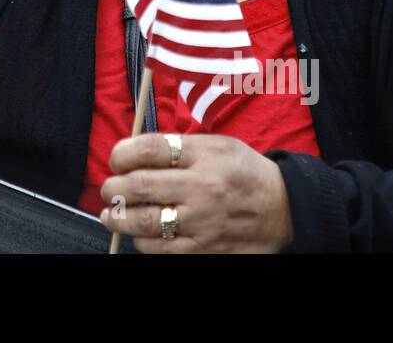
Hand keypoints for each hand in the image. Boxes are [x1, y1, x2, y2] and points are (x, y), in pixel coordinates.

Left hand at [99, 133, 292, 252]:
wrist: (283, 207)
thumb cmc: (243, 171)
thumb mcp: (217, 144)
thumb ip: (177, 146)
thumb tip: (133, 153)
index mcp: (204, 154)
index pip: (150, 149)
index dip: (122, 153)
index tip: (116, 159)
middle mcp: (202, 187)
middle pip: (141, 186)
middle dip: (114, 187)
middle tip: (109, 189)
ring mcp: (203, 221)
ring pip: (146, 222)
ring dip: (119, 218)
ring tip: (111, 213)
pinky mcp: (205, 249)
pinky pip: (161, 249)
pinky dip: (142, 241)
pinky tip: (139, 233)